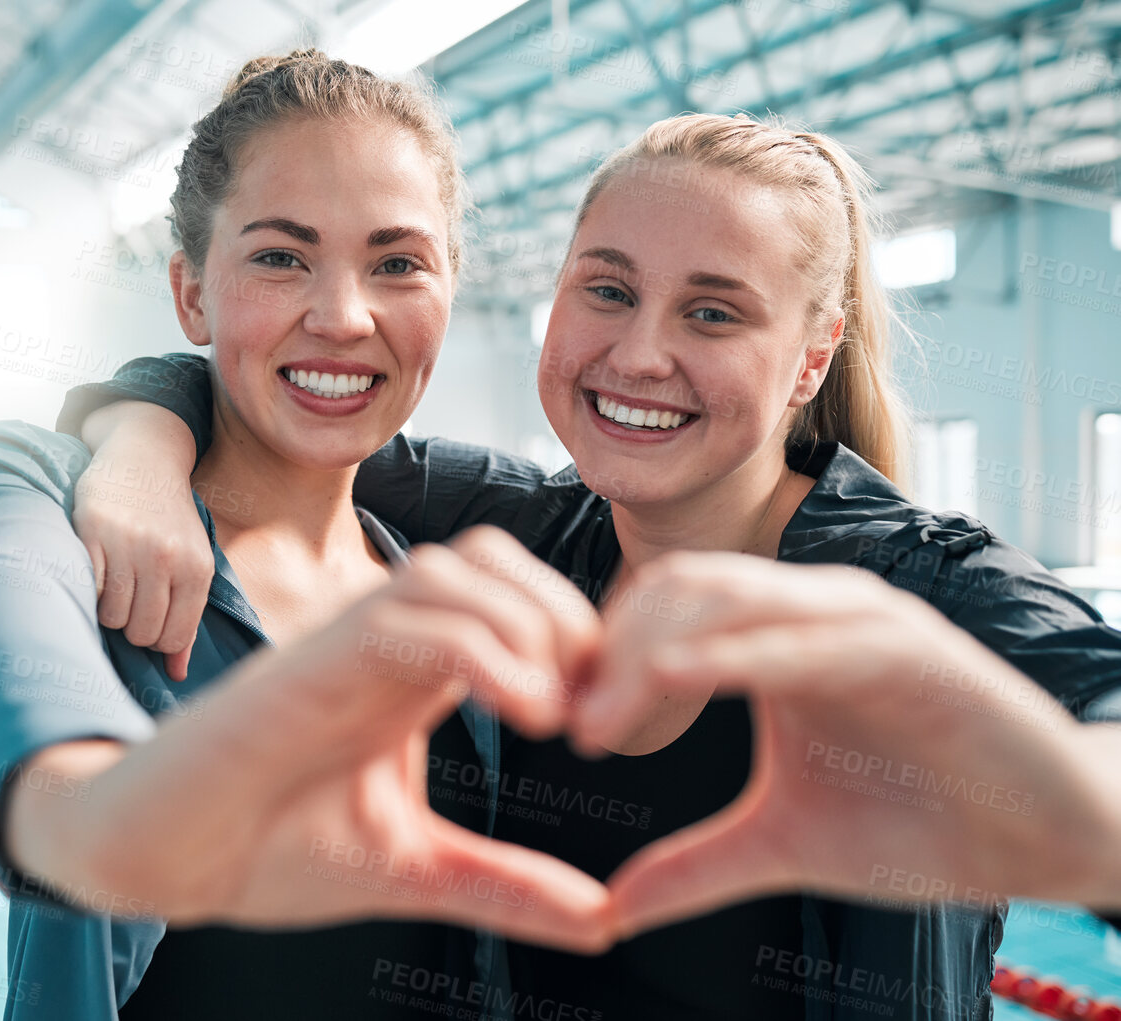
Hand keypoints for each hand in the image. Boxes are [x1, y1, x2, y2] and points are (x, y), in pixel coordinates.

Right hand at [10, 528, 614, 950]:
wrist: (164, 854)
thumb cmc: (266, 848)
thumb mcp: (415, 870)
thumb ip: (505, 886)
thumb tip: (606, 917)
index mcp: (408, 672)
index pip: (508, 594)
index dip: (574, 636)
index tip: (600, 723)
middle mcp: (379, 641)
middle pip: (492, 555)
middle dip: (564, 615)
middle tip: (588, 707)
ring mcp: (342, 643)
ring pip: (456, 568)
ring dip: (527, 625)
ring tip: (552, 711)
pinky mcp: (311, 663)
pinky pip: (411, 617)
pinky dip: (484, 649)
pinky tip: (520, 710)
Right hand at [74, 403, 210, 679]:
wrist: (145, 457)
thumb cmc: (169, 520)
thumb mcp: (192, 564)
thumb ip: (186, 619)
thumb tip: (177, 674)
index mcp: (196, 569)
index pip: (172, 639)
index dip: (156, 639)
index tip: (149, 619)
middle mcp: (166, 557)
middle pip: (141, 632)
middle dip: (132, 626)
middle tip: (129, 600)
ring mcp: (129, 544)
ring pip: (112, 616)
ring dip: (108, 610)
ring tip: (112, 585)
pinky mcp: (93, 531)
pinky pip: (88, 589)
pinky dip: (89, 591)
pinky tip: (96, 573)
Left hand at [572, 553, 1114, 934]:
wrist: (1048, 840)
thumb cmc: (923, 826)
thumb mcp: (783, 845)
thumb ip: (696, 864)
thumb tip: (610, 907)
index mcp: (775, 637)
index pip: (658, 609)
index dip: (601, 661)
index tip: (563, 729)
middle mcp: (810, 610)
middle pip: (676, 589)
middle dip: (610, 652)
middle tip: (570, 727)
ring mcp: (860, 622)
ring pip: (728, 596)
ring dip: (651, 651)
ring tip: (600, 721)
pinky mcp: (909, 652)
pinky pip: (806, 636)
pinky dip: (735, 651)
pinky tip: (675, 679)